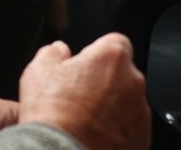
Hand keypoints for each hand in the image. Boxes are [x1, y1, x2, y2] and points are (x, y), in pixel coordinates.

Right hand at [16, 36, 149, 149]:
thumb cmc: (54, 118)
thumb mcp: (37, 74)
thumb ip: (51, 53)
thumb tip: (57, 50)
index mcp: (111, 57)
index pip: (113, 43)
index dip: (96, 55)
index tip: (82, 68)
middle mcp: (133, 81)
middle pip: (121, 74)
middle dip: (103, 83)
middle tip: (79, 99)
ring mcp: (140, 112)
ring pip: (127, 103)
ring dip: (111, 109)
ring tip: (84, 124)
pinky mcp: (142, 138)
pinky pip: (130, 129)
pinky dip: (116, 133)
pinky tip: (94, 139)